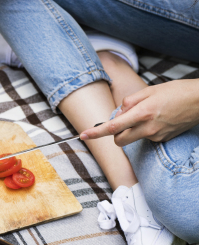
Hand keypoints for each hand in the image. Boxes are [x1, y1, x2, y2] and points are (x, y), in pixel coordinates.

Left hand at [80, 80, 198, 146]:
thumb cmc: (175, 91)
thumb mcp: (149, 91)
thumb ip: (129, 102)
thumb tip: (118, 113)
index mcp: (142, 113)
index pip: (113, 127)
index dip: (96, 133)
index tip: (83, 136)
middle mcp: (148, 128)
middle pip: (119, 140)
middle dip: (115, 134)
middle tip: (123, 121)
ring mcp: (156, 136)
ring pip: (133, 139)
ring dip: (132, 131)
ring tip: (147, 116)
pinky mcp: (163, 140)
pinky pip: (147, 138)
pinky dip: (146, 131)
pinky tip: (159, 120)